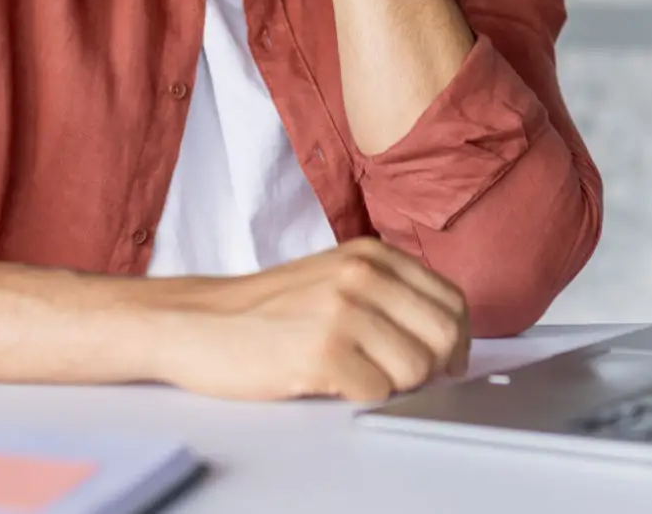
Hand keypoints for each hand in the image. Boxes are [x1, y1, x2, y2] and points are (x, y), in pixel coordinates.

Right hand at [152, 237, 469, 401]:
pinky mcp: (322, 352)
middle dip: (432, 368)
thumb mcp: (334, 277)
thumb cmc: (264, 309)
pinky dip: (358, 396)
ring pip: (416, 369)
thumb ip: (387, 294)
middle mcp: (362, 275)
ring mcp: (343, 311)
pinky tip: (327, 381)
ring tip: (353, 375)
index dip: (455, 340)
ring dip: (391, 385)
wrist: (196, 321)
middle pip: (444, 335)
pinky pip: (377, 392)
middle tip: (398, 377)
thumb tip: (447, 339)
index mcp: (372, 255)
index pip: (451, 300)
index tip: (442, 361)